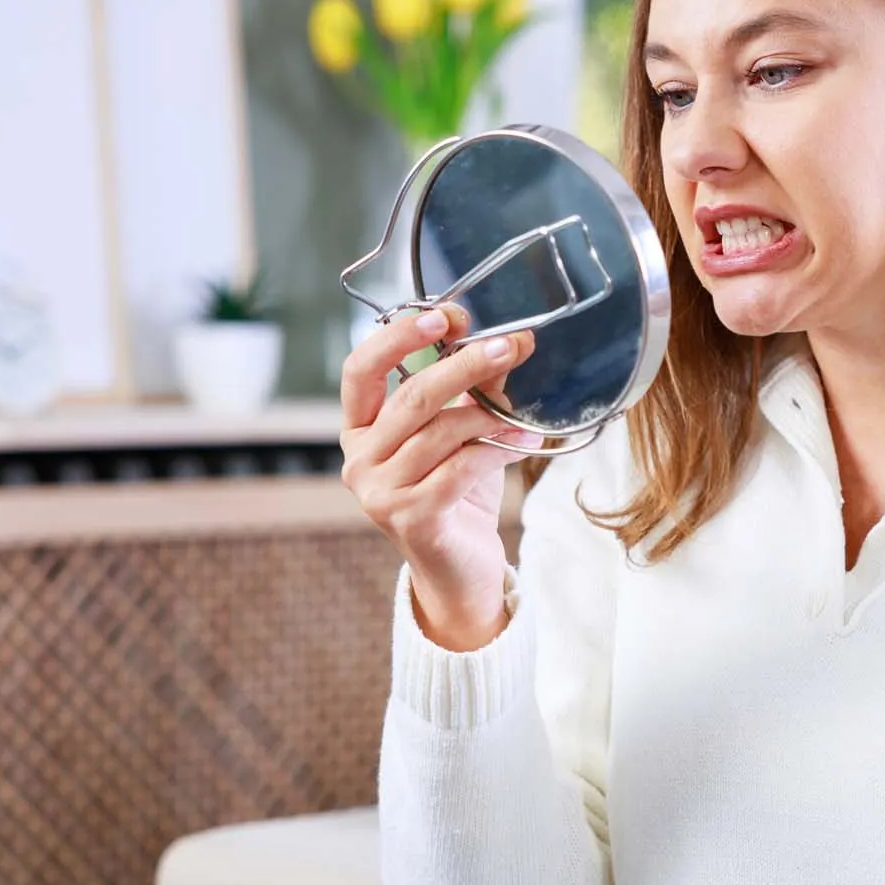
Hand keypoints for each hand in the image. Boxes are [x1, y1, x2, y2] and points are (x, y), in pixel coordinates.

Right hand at [339, 305, 538, 649]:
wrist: (460, 569)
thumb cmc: (456, 493)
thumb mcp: (460, 434)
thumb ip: (471, 390)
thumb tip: (509, 341)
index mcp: (359, 429)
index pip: (360, 370)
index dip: (397, 336)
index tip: (443, 315)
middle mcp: (358, 459)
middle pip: (411, 398)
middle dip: (464, 366)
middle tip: (508, 345)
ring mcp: (378, 491)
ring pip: (440, 433)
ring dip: (490, 414)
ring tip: (525, 411)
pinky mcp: (410, 517)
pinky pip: (460, 467)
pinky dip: (497, 449)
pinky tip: (526, 441)